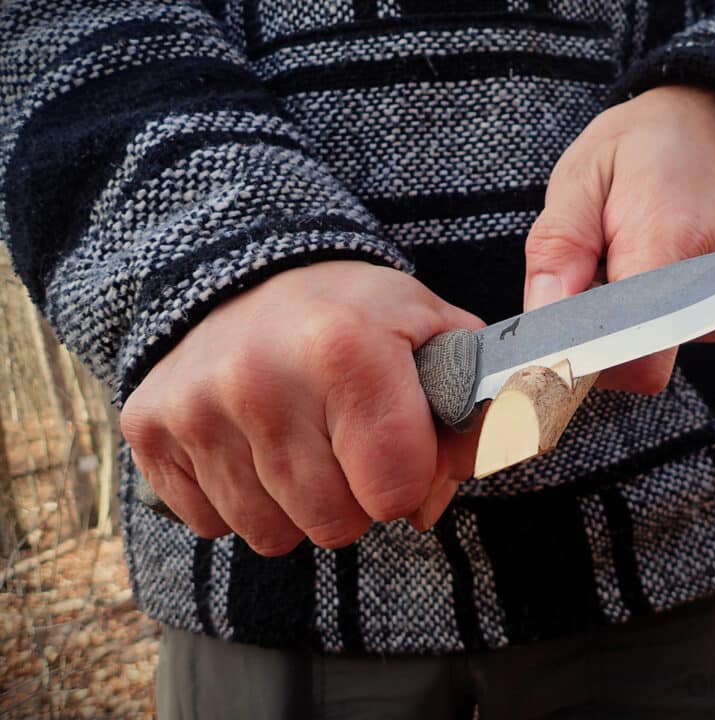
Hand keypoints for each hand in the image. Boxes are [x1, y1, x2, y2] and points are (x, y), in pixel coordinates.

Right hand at [120, 261, 483, 555]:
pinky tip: (252, 444)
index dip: (411, 478)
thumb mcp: (431, 332)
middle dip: (356, 497)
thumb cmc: (353, 312)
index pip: (394, 488)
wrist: (248, 272)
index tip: (401, 445)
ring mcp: (197, 406)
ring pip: (272, 534)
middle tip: (348, 442)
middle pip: (336, 524)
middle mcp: (261, 377)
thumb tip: (445, 492)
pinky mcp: (150, 427)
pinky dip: (240, 498)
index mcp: (345, 348)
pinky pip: (211, 523)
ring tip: (301, 440)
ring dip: (298, 504)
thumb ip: (472, 409)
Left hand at [523, 84, 714, 392]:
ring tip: (611, 262)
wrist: (714, 126)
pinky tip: (633, 272)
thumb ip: (558, 249)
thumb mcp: (580, 177)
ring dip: (612, 326)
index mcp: (671, 247)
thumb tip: (542, 324)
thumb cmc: (642, 147)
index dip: (580, 356)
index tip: (542, 338)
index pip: (628, 350)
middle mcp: (712, 291)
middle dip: (590, 336)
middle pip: (634, 363)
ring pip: (645, 355)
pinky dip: (634, 320)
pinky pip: (662, 341)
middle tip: (577, 275)